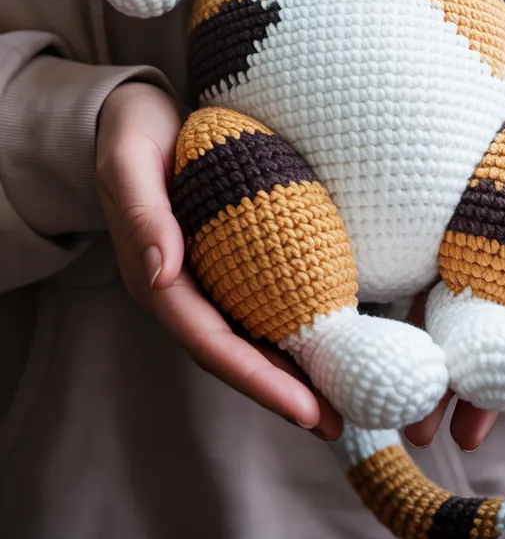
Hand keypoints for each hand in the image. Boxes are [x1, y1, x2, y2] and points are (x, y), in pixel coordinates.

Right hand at [96, 81, 341, 439]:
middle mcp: (182, 290)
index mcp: (155, 278)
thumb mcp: (128, 162)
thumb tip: (162, 273)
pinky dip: (292, 330)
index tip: (303, 407)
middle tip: (337, 425)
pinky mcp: (228, 260)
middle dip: (283, 394)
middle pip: (235, 356)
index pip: (210, 342)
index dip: (256, 379)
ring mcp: (206, 279)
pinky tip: (331, 341)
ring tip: (343, 403)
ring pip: (251, 340)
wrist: (136, 113)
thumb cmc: (131, 134)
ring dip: (292, 374)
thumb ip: (141, 214)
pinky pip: (261, 305)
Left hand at [405, 80, 504, 451]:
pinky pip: (415, 302)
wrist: (487, 92)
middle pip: (502, 341)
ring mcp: (466, 266)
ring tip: (414, 430)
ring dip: (438, 385)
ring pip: (456, 336)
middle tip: (463, 437)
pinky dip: (404, 341)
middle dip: (485, 393)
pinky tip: (384, 374)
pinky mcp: (425, 253)